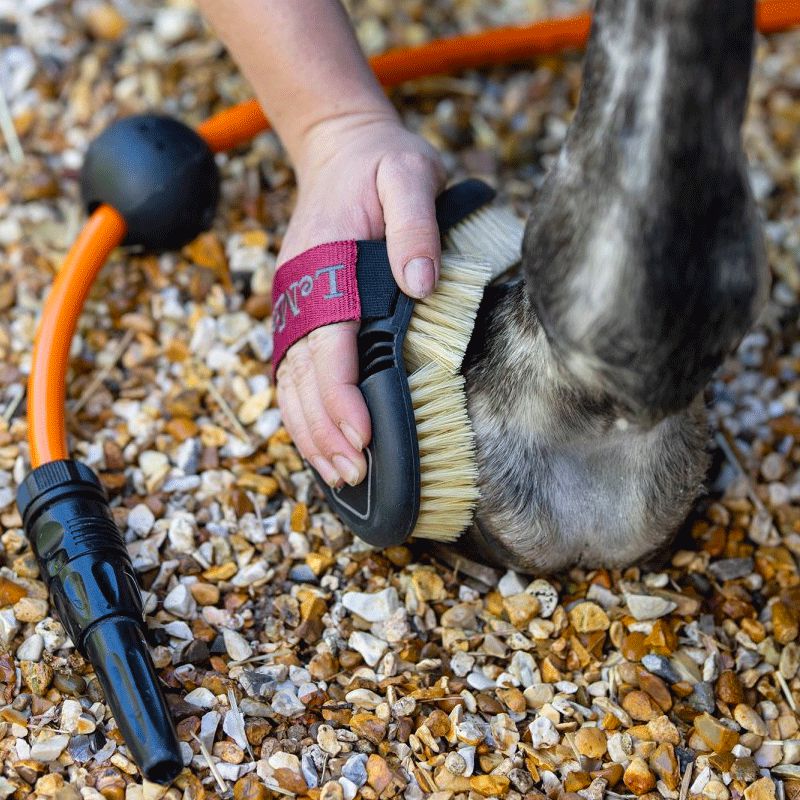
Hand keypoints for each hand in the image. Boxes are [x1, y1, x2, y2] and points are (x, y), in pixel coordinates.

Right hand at [275, 112, 445, 487]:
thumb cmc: (381, 164)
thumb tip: (420, 283)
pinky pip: (295, 370)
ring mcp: (297, 303)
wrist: (342, 148)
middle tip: (354, 475)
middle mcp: (302, 292)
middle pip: (303, 375)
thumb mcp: (408, 175)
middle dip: (325, 429)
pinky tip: (322, 440)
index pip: (328, 343)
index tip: (363, 435)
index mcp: (324, 265)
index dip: (342, 395)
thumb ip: (415, 225)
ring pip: (291, 381)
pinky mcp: (303, 310)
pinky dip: (304, 410)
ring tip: (339, 474)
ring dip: (310, 430)